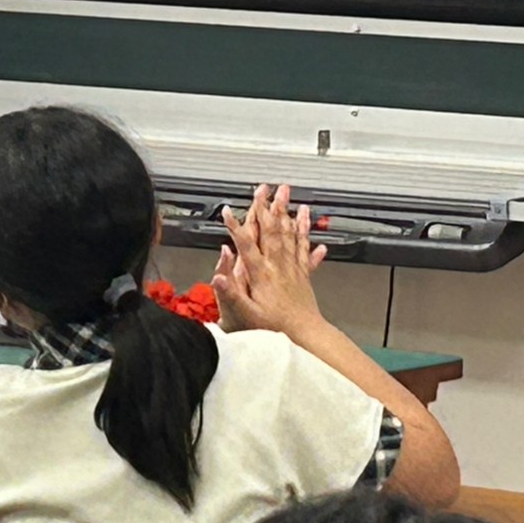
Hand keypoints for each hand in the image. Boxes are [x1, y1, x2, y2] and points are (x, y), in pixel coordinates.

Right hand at [213, 184, 328, 336]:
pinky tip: (306, 218)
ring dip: (286, 212)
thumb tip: (217, 276)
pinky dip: (305, 230)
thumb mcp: (246, 315)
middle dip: (265, 207)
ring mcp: (292, 267)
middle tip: (263, 188)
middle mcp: (277, 266)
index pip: (246, 244)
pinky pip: (303, 246)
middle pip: (270, 231)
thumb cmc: (274, 327)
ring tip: (285, 194)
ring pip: (288, 233)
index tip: (227, 210)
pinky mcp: (303, 273)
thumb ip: (231, 294)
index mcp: (261, 274)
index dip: (235, 226)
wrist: (306, 335)